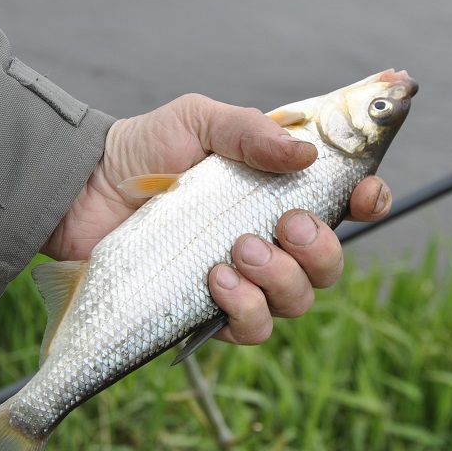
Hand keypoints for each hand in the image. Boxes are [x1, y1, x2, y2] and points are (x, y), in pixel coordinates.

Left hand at [41, 93, 392, 344]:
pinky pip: (254, 328)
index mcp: (276, 191)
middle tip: (284, 226)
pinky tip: (214, 279)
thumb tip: (306, 155)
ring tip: (237, 251)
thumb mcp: (198, 121)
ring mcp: (242, 279)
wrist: (82, 190)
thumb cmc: (144, 151)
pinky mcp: (209, 312)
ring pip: (298, 301)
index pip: (344, 203)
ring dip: (280, 279)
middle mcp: (268, 238)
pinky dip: (245, 308)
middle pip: (329, 263)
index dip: (369, 201)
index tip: (366, 195)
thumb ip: (250, 130)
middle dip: (319, 249)